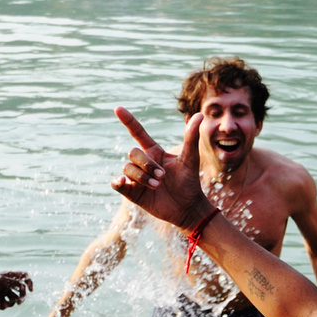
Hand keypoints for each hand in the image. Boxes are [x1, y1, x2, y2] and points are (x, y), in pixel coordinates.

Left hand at [0, 271, 33, 308]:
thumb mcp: (3, 280)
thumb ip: (15, 283)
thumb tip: (24, 286)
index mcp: (10, 276)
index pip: (25, 277)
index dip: (30, 283)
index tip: (31, 291)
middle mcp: (9, 284)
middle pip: (22, 291)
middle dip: (21, 297)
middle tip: (18, 302)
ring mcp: (4, 292)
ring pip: (14, 300)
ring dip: (11, 303)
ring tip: (4, 305)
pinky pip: (6, 305)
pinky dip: (3, 306)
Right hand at [111, 108, 215, 230]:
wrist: (188, 208)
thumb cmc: (190, 182)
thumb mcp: (190, 158)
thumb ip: (191, 137)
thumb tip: (199, 114)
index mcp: (154, 152)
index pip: (138, 132)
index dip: (128, 120)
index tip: (118, 108)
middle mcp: (143, 163)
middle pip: (132, 153)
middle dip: (146, 164)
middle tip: (163, 176)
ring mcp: (137, 178)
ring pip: (127, 168)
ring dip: (142, 176)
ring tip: (157, 186)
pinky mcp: (133, 193)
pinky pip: (117, 184)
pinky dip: (118, 182)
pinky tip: (122, 183)